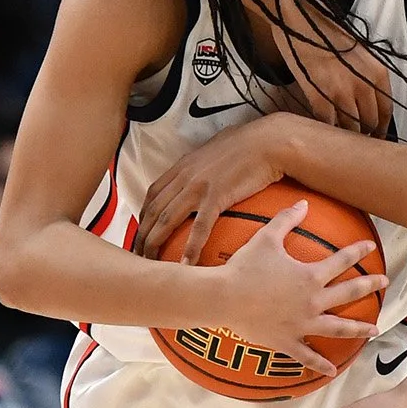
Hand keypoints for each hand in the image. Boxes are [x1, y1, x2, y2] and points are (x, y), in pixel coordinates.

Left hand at [136, 115, 286, 264]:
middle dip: (141, 235)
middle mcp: (184, 177)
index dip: (143, 216)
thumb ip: (205, 163)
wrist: (268, 142)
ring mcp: (198, 187)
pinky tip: (185, 264)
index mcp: (183, 166)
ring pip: (166, 219)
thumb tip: (207, 171)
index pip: (153, 194)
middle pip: (153, 210)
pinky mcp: (216, 197)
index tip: (142, 233)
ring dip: (155, 244)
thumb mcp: (217, 150)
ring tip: (151, 265)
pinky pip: (199, 227)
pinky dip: (190, 247)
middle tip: (138, 256)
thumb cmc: (249, 144)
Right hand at [209, 199, 385, 374]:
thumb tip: (304, 203)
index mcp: (310, 276)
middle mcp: (312, 302)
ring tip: (375, 329)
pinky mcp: (287, 341)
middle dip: (369, 286)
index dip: (358, 252)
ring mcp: (302, 325)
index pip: (342, 261)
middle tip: (385, 283)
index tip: (371, 248)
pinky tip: (333, 371)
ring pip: (338, 328)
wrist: (223, 298)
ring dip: (359, 328)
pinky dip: (321, 365)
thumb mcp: (266, 238)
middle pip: (349, 293)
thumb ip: (287, 220)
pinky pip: (308, 356)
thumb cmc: (244, 267)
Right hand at [271, 7, 392, 134]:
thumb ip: (368, 78)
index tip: (376, 136)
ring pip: (351, 129)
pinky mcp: (319, 98)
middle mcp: (364, 85)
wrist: (301, 19)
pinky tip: (322, 130)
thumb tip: (369, 104)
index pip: (386, 111)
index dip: (381, 128)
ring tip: (339, 138)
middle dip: (364, 133)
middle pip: (370, 124)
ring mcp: (341, 93)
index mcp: (377, 73)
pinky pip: (328, 124)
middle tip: (355, 139)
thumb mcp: (361, 53)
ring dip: (345, 135)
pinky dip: (326, 130)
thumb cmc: (328, 33)